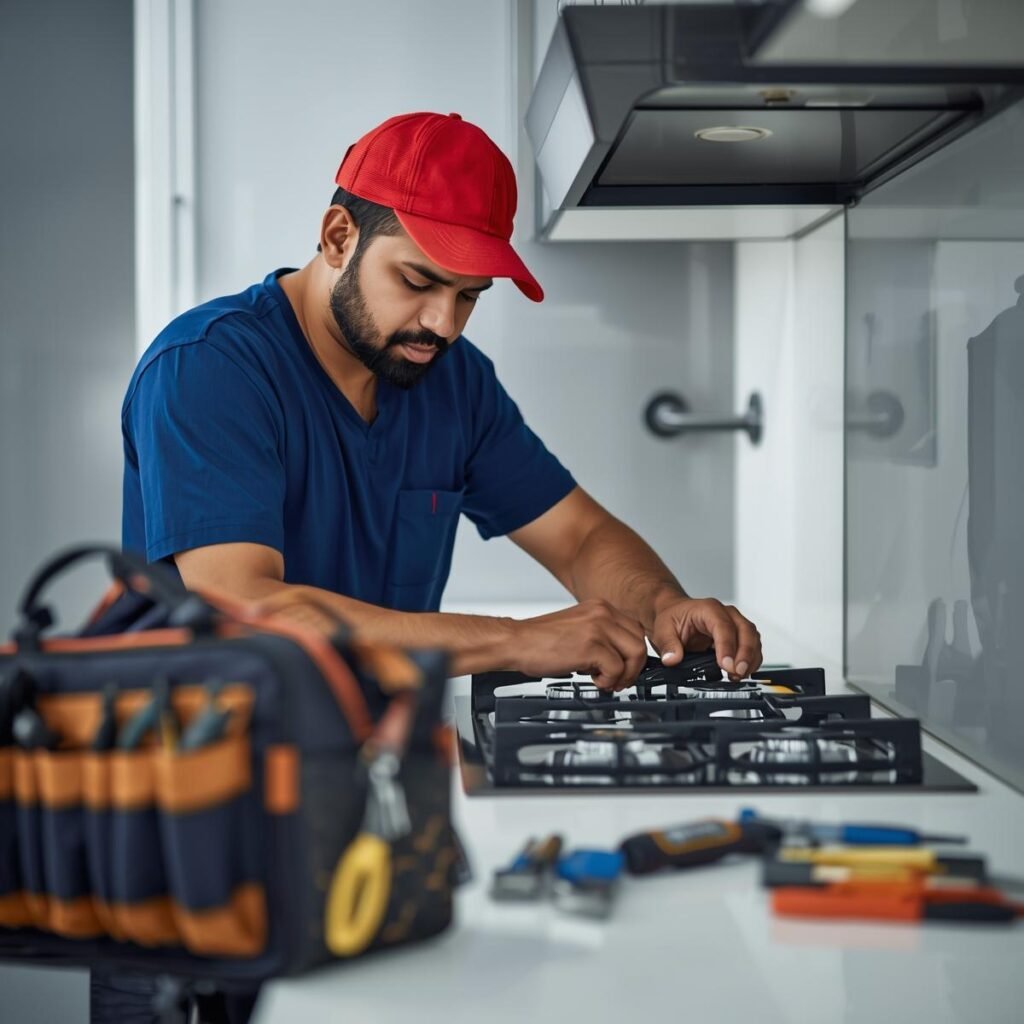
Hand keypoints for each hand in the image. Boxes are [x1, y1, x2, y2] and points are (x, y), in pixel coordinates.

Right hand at [509, 599, 647, 690]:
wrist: (516, 642)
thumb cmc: (540, 641)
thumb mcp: (578, 628)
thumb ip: (601, 636)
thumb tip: (620, 658)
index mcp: (600, 607)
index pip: (635, 630)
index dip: (633, 655)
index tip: (624, 668)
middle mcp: (602, 613)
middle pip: (640, 643)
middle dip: (633, 668)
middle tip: (618, 680)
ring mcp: (598, 628)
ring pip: (634, 655)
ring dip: (623, 675)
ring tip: (605, 681)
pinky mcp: (591, 646)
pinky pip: (616, 669)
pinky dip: (608, 681)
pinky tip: (593, 680)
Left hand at [649, 596, 761, 680]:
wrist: (673, 613)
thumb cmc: (671, 617)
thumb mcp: (663, 629)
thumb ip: (668, 645)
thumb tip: (673, 659)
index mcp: (709, 609)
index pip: (724, 627)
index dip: (727, 647)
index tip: (726, 665)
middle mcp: (726, 614)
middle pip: (746, 630)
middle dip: (745, 654)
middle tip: (736, 673)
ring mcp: (734, 623)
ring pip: (753, 638)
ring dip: (750, 659)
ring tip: (738, 676)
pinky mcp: (738, 635)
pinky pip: (752, 646)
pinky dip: (751, 660)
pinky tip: (742, 672)